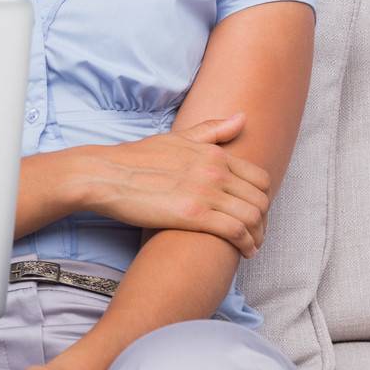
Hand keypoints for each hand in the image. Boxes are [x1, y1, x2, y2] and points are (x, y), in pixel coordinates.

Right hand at [68, 115, 270, 257]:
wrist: (106, 175)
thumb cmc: (136, 159)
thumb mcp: (177, 138)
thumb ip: (212, 131)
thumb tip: (242, 117)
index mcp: (213, 153)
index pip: (259, 178)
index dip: (263, 198)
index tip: (255, 212)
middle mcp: (215, 170)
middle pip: (261, 200)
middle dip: (263, 220)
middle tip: (256, 234)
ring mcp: (206, 192)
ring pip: (253, 217)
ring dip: (258, 236)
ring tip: (252, 246)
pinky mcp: (194, 215)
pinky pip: (235, 231)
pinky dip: (246, 244)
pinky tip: (244, 252)